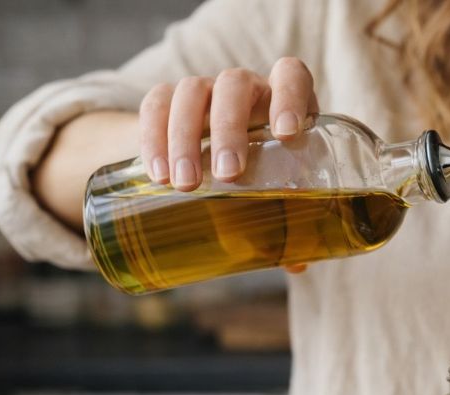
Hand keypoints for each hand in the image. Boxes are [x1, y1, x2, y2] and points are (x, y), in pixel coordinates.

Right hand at [139, 57, 318, 271]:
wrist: (214, 151)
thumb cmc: (263, 172)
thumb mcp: (279, 189)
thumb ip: (291, 220)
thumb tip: (297, 265)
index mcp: (283, 101)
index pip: (290, 75)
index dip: (289, 96)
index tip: (286, 133)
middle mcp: (245, 88)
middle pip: (235, 85)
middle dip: (230, 128)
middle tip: (228, 174)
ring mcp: (206, 91)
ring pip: (191, 91)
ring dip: (186, 137)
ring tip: (184, 184)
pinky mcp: (169, 101)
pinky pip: (154, 104)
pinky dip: (152, 137)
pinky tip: (156, 174)